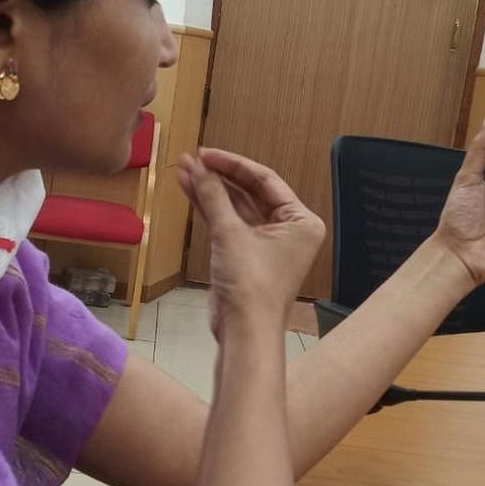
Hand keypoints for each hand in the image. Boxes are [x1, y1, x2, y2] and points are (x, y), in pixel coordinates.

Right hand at [176, 149, 324, 339]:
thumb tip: (197, 166)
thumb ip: (214, 195)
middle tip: (190, 160)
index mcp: (301, 221)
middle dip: (218, 177)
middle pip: (250, 192)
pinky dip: (210, 210)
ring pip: (236, 208)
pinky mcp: (246, 255)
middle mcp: (289, 229)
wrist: (244, 331)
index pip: (265, 180)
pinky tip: (189, 191)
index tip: (205, 154)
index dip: (233, 164)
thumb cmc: (251, 285)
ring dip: (210, 191)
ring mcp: (267, 243)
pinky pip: (229, 224)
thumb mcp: (230, 233)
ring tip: (182, 171)